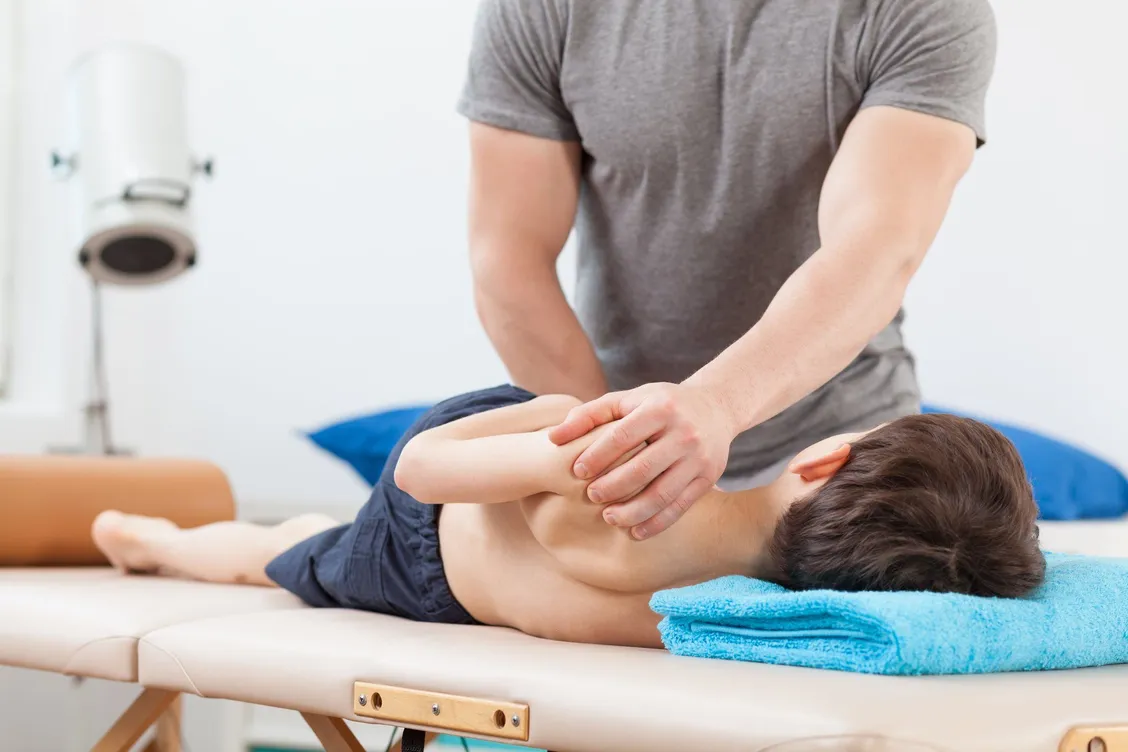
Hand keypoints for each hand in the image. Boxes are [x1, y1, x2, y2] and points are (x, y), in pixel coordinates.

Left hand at [547, 383, 737, 539]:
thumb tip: (552, 438)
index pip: (623, 435)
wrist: (716, 407)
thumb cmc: (660, 403)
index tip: (577, 472)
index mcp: (660, 408)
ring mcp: (699, 457)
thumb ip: (589, 415)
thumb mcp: (628, 399)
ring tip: (609, 518)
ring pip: (662, 493)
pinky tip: (634, 532)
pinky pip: (679, 506)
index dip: (597, 455)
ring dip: (632, 512)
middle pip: (642, 468)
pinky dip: (656, 523)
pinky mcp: (708, 477)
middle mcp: (684, 432)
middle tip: (590, 497)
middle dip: (612, 486)